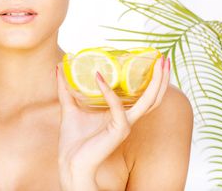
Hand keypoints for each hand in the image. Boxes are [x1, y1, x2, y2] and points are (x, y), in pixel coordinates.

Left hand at [56, 55, 169, 188]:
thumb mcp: (69, 106)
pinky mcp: (117, 131)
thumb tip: (59, 66)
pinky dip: (108, 91)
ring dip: (155, 82)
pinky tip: (98, 77)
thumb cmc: (73, 140)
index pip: (143, 95)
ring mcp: (124, 125)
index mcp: (120, 114)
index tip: (153, 59)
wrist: (69, 163)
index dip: (152, 79)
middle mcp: (127, 119)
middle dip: (161, 77)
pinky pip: (117, 108)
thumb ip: (65, 87)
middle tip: (163, 58)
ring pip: (148, 102)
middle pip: (153, 97)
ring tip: (157, 63)